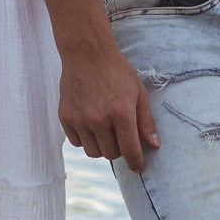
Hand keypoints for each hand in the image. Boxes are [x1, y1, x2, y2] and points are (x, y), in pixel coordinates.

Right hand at [58, 41, 158, 170]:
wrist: (86, 53)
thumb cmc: (116, 71)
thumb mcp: (138, 92)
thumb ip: (146, 121)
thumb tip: (153, 145)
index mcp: (121, 113)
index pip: (130, 151)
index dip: (136, 163)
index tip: (138, 166)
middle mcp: (99, 120)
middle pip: (111, 154)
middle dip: (119, 149)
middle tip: (120, 135)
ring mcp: (80, 119)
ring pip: (93, 152)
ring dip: (101, 146)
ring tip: (105, 129)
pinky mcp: (65, 117)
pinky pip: (77, 142)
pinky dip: (85, 139)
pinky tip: (90, 124)